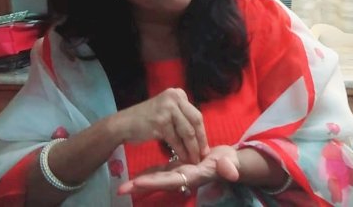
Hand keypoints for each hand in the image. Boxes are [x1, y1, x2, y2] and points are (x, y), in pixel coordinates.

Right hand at [115, 88, 208, 163]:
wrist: (123, 124)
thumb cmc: (146, 120)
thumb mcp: (167, 111)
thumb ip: (182, 117)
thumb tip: (200, 136)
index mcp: (178, 93)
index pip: (196, 114)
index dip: (202, 132)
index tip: (205, 146)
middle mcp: (174, 97)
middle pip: (195, 121)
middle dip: (201, 140)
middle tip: (203, 154)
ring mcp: (167, 108)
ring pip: (187, 132)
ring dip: (192, 148)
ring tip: (194, 159)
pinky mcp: (161, 121)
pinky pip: (176, 139)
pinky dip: (181, 151)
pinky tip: (183, 158)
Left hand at [118, 145, 240, 195]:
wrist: (230, 163)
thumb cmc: (231, 163)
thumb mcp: (230, 164)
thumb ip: (229, 168)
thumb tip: (231, 173)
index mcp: (193, 176)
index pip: (172, 180)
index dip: (155, 181)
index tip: (138, 183)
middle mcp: (183, 178)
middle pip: (159, 182)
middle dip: (141, 186)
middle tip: (121, 190)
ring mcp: (179, 174)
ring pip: (157, 179)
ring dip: (140, 183)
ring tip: (122, 187)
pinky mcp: (178, 169)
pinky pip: (161, 172)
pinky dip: (149, 174)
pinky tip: (137, 176)